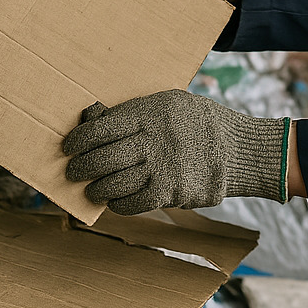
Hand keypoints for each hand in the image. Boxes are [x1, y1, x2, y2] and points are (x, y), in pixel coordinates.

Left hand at [62, 90, 288, 215]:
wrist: (238, 149)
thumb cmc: (198, 123)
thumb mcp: (168, 103)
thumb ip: (131, 111)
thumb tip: (91, 117)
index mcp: (150, 113)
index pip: (101, 128)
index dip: (78, 140)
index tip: (69, 147)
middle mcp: (153, 140)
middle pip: (102, 158)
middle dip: (80, 168)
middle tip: (74, 172)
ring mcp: (162, 167)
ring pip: (113, 184)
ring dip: (96, 190)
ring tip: (93, 189)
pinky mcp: (171, 192)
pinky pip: (132, 203)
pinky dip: (118, 204)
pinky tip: (115, 200)